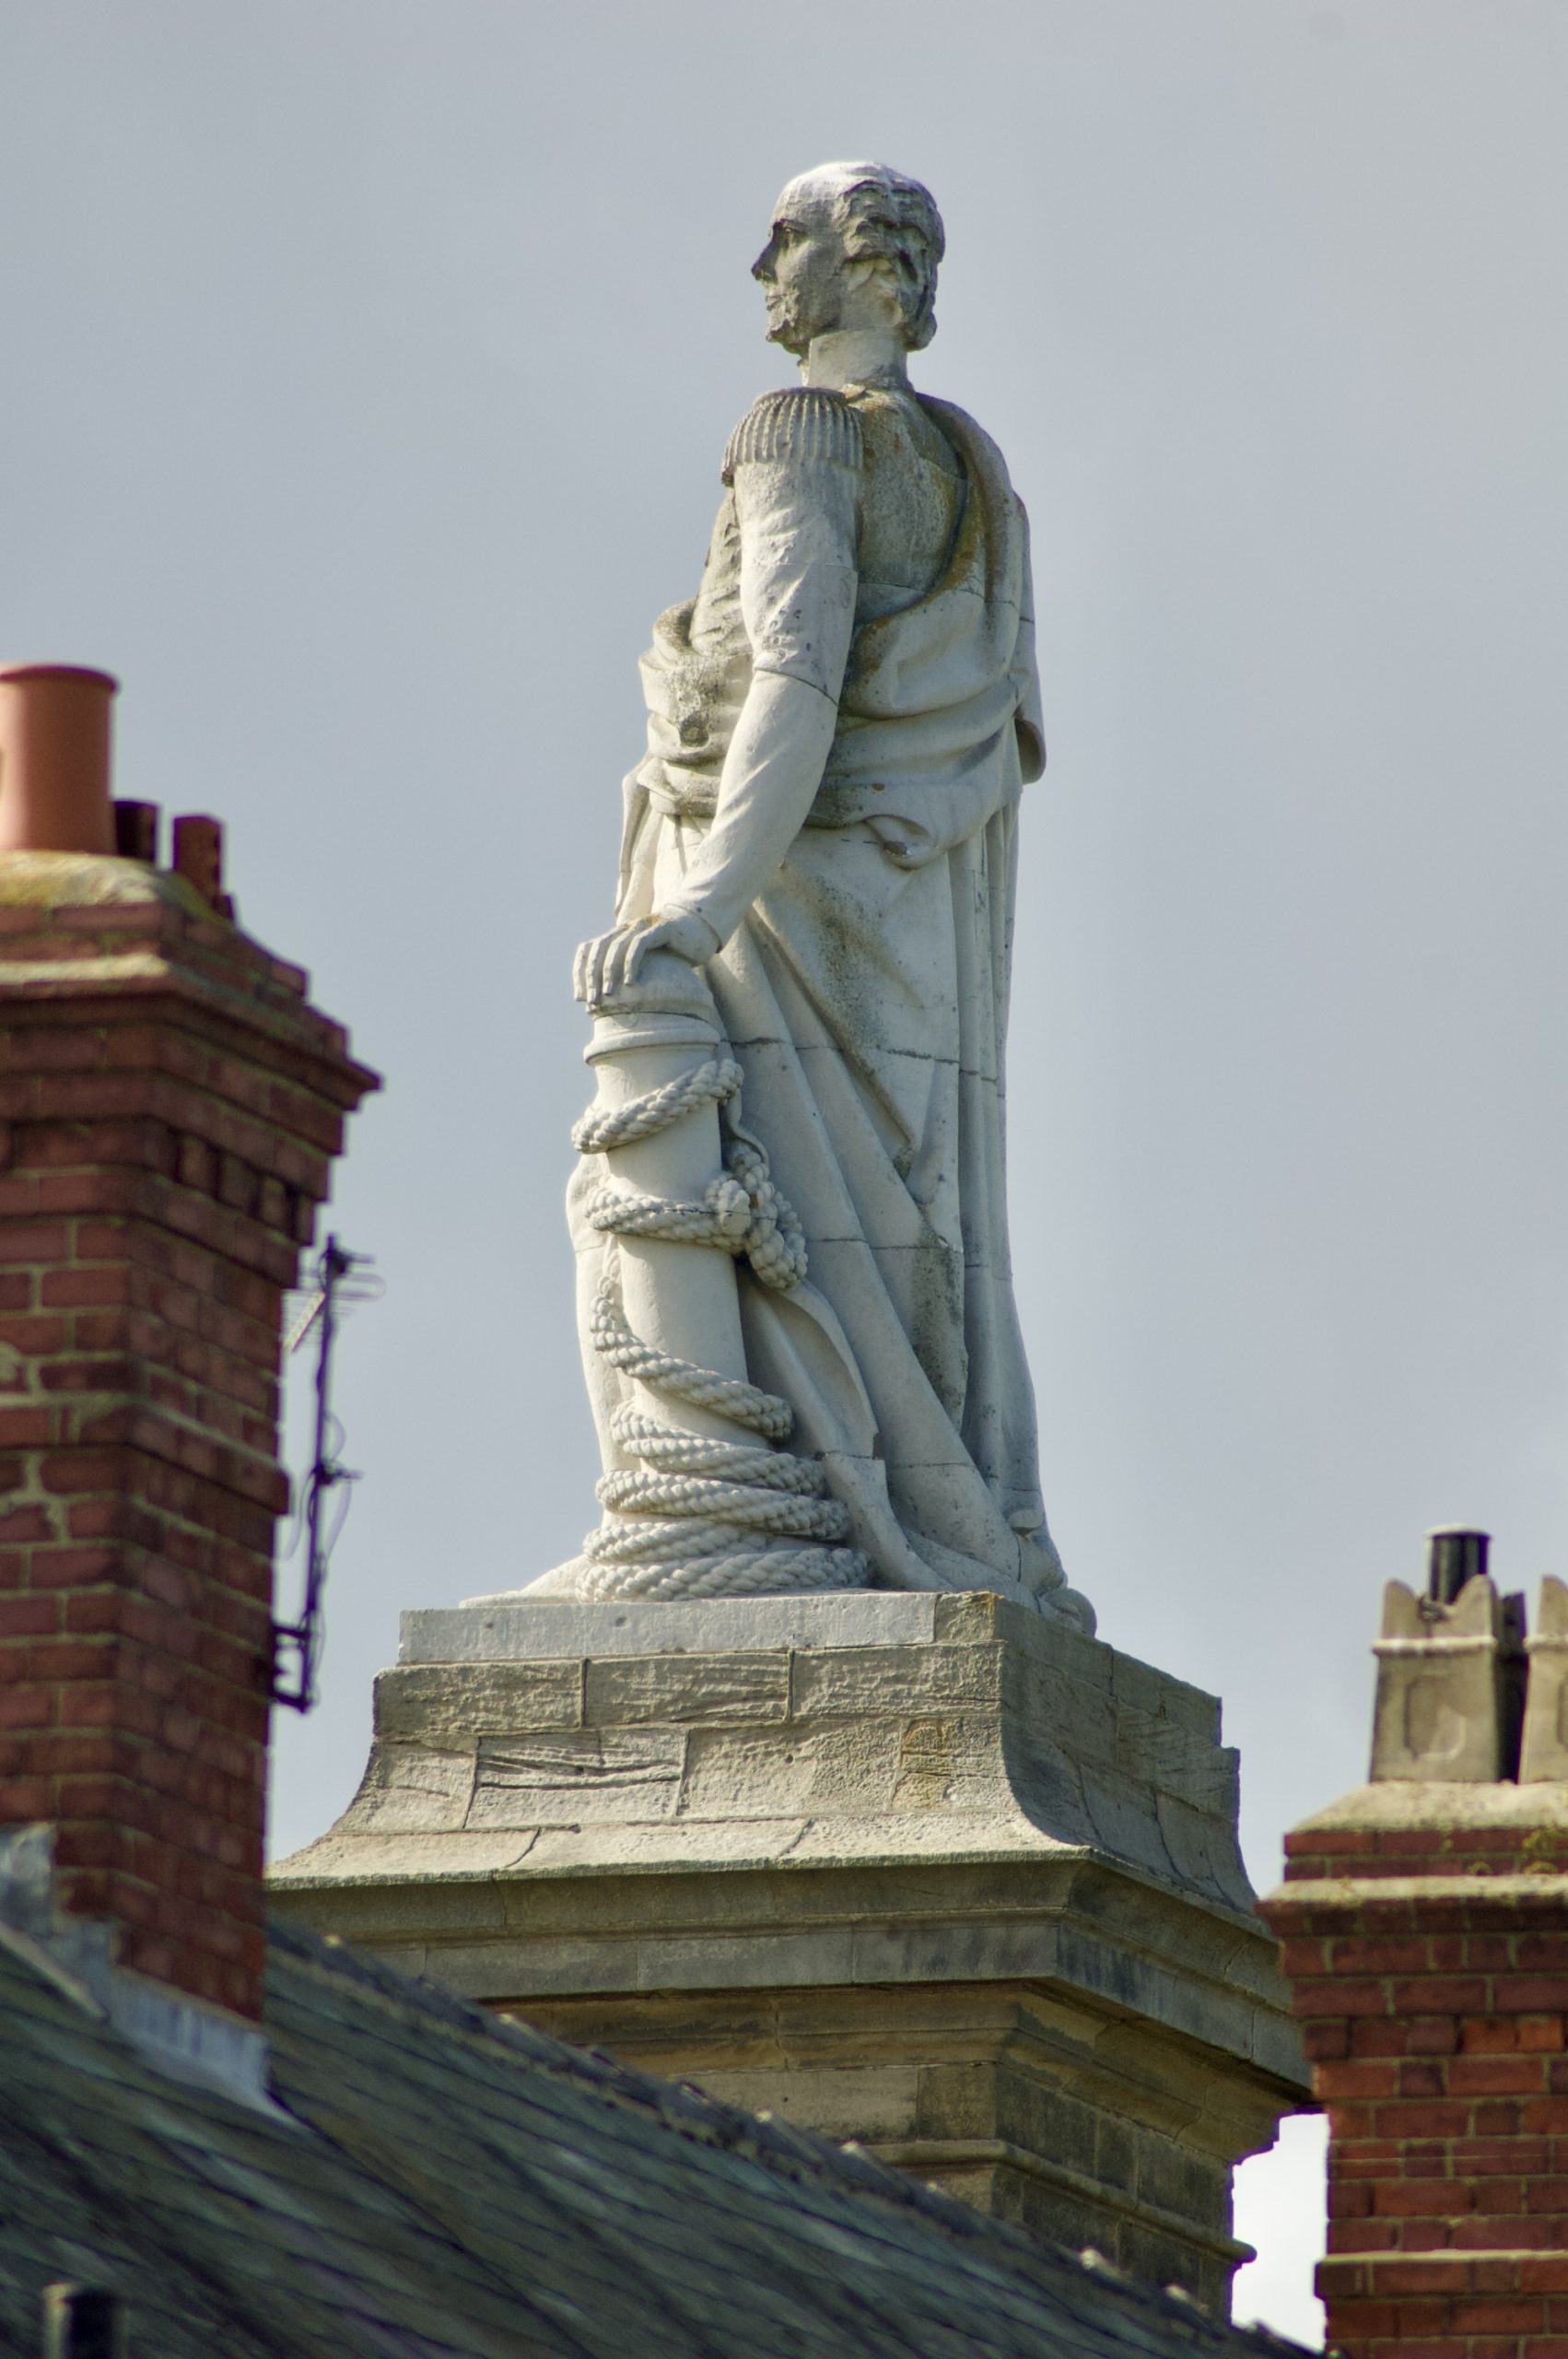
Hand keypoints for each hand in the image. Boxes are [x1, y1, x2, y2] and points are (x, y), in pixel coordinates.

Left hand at [572, 909, 720, 1007]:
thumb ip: (626, 975)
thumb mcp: (644, 966)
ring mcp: (642, 926)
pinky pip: (640, 945)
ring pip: (615, 947)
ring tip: (609, 995)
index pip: (587, 949)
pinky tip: (631, 983)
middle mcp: (626, 928)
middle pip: (598, 948)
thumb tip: (606, 1004)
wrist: (699, 932)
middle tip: (593, 1001)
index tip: (580, 998)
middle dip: (591, 976)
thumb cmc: (672, 954)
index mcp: (617, 935)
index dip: (579, 972)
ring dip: (609, 972)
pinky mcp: (660, 928)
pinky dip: (631, 963)